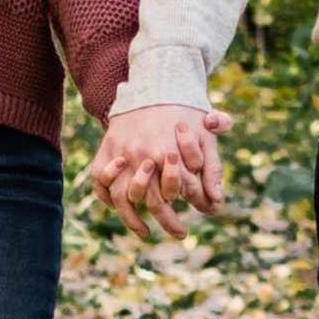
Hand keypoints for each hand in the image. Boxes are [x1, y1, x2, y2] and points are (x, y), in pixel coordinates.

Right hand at [90, 99, 224, 234]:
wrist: (154, 85)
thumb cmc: (184, 112)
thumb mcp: (206, 135)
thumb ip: (212, 168)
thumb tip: (217, 202)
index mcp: (166, 152)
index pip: (178, 191)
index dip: (193, 203)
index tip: (204, 212)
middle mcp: (141, 156)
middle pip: (153, 201)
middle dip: (169, 221)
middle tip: (181, 233)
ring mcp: (120, 155)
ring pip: (123, 198)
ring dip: (133, 221)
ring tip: (146, 233)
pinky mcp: (106, 151)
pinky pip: (101, 184)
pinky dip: (109, 199)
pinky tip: (124, 211)